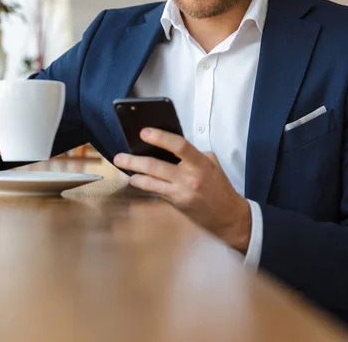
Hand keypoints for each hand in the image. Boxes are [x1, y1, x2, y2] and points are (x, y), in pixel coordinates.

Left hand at [114, 128, 251, 253]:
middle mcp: (191, 178)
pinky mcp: (176, 204)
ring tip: (122, 167)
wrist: (227, 215)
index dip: (160, 137)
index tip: (144, 132)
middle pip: (157, 166)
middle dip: (135, 160)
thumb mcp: (211, 163)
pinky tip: (135, 180)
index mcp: (201, 164)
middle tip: (120, 156)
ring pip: (151, 182)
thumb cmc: (219, 187)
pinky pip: (155, 192)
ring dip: (134, 174)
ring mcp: (182, 193)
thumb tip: (167, 144)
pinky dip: (144, 184)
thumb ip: (192, 154)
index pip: (179, 146)